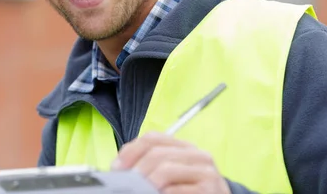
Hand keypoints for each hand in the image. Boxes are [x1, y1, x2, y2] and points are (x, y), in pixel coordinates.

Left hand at [111, 131, 229, 193]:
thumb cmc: (190, 192)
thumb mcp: (172, 176)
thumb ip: (152, 166)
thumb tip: (121, 168)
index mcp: (184, 147)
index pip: (153, 138)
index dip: (130, 151)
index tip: (116, 167)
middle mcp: (197, 155)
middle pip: (157, 153)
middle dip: (136, 170)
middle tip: (125, 184)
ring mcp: (206, 172)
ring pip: (166, 169)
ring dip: (147, 183)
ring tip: (139, 191)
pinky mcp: (210, 189)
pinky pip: (176, 190)